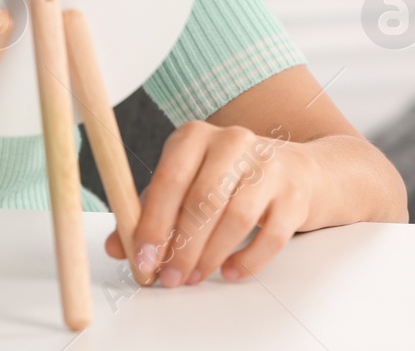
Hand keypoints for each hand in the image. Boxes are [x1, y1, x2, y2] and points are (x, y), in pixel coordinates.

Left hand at [103, 121, 312, 286]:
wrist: (297, 170)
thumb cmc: (228, 178)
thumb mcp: (185, 183)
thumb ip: (150, 212)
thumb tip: (116, 247)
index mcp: (195, 136)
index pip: (169, 179)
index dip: (153, 223)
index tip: (143, 258)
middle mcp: (232, 143)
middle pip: (202, 201)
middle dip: (182, 247)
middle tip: (170, 277)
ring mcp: (268, 167)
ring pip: (235, 219)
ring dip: (210, 256)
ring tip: (194, 277)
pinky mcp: (294, 195)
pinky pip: (271, 237)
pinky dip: (246, 261)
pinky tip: (228, 272)